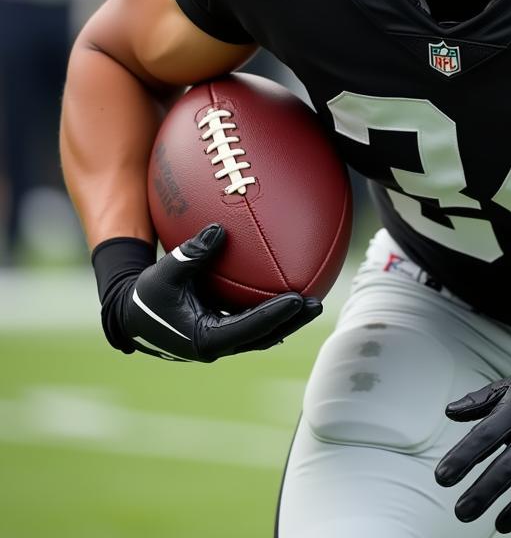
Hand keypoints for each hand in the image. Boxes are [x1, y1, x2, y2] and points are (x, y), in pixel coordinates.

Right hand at [96, 223, 321, 361]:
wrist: (129, 314)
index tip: (297, 299)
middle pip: (264, 336)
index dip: (275, 315)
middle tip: (318, 303)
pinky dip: (271, 312)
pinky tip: (290, 295)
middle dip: (292, 321)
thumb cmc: (145, 295)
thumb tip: (219, 229)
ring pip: (262, 333)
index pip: (248, 328)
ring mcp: (220, 340)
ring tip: (313, 300)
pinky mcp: (221, 331)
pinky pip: (253, 323)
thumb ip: (192, 254)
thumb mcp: (164, 273)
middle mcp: (217, 345)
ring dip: (287, 319)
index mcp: (204, 339)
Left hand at [435, 359, 510, 532]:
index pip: (484, 435)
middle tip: (458, 510)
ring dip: (494, 502)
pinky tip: (503, 522)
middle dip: (478, 490)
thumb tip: (450, 412)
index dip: (461, 457)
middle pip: (501, 465)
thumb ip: (482, 399)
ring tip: (469, 515)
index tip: (442, 477)